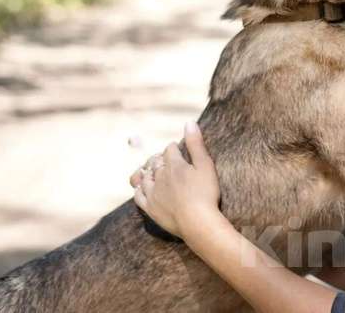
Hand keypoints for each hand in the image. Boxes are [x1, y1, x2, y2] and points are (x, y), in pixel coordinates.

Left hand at [132, 122, 221, 242]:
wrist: (198, 223)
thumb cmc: (206, 193)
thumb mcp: (206, 165)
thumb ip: (196, 144)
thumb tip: (189, 122)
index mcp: (174, 164)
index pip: (170, 149)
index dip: (174, 148)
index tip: (177, 149)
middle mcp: (160, 177)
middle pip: (155, 162)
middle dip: (160, 158)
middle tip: (166, 160)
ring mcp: (152, 193)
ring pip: (144, 177)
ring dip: (148, 172)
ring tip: (153, 172)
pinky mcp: (150, 208)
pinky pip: (138, 196)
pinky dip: (139, 189)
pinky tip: (142, 188)